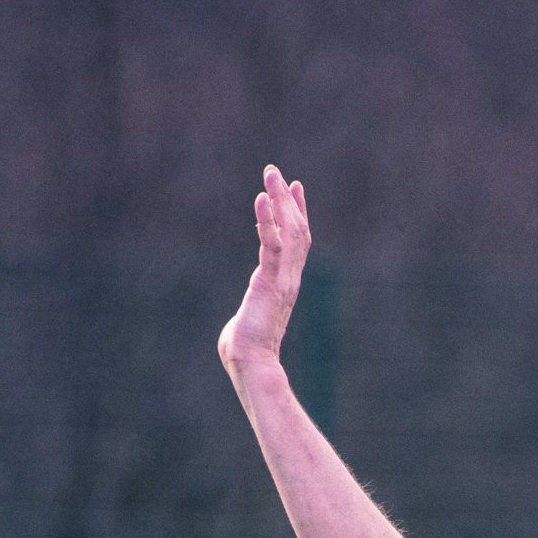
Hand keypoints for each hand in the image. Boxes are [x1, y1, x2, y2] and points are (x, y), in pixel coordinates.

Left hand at [218, 167, 310, 373]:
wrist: (251, 364)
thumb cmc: (245, 351)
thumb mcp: (249, 321)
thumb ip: (249, 313)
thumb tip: (239, 329)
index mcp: (285, 283)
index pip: (297, 242)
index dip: (298, 214)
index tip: (295, 189)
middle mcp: (289, 277)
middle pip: (297, 230)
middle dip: (288, 199)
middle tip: (277, 173)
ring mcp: (282, 279)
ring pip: (289, 231)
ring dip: (280, 201)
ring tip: (271, 175)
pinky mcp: (269, 281)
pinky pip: (272, 244)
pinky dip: (267, 220)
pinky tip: (261, 199)